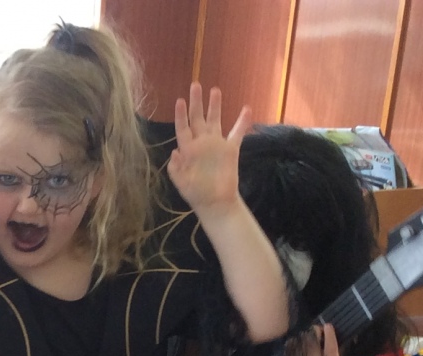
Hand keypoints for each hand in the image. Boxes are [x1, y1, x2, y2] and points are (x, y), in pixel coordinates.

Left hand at [166, 83, 251, 216]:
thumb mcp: (181, 183)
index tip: (180, 100)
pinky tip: (246, 108)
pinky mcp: (230, 150)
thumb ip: (176, 168)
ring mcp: (216, 145)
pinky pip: (237, 132)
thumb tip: (175, 152)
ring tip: (215, 90)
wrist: (216, 204)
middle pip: (198, 118)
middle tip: (195, 84)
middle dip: (196, 102)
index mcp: (188, 150)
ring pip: (216, 120)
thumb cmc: (196, 194)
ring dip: (215, 106)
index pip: (183, 128)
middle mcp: (202, 143)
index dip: (181, 115)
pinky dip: (242, 122)